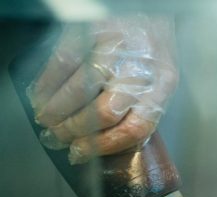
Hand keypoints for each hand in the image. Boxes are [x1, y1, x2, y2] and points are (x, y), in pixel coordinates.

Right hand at [28, 15, 177, 163]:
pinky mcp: (94, 30)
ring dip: (57, 110)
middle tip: (60, 136)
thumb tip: (99, 146)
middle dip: (75, 130)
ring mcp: (117, 48)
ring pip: (81, 88)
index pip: (136, 127)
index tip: (81, 152)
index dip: (104, 145)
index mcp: (163, 87)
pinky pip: (64, 60)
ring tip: (47, 120)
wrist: (148, 13)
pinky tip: (42, 95)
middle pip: (106, 111)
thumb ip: (138, 113)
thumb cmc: (150, 56)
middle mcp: (142, 67)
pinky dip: (48, 83)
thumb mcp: (158, 86)